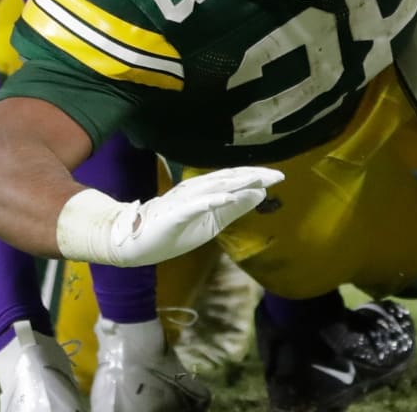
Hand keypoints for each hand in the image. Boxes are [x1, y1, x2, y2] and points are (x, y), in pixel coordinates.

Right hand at [104, 166, 283, 266]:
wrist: (136, 241)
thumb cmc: (174, 231)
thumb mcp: (212, 223)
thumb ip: (233, 208)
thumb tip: (259, 194)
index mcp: (205, 191)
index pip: (234, 180)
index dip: (256, 177)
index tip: (279, 176)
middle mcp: (196, 190)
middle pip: (228, 179)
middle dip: (253, 176)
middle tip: (277, 175)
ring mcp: (184, 201)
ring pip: (214, 187)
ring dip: (237, 183)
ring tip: (258, 181)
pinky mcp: (174, 214)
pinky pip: (195, 205)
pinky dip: (212, 200)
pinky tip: (229, 197)